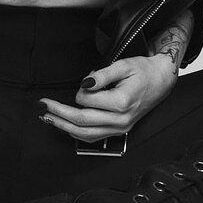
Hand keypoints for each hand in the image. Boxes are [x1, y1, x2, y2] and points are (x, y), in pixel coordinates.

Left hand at [38, 56, 177, 142]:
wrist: (160, 81)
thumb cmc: (143, 71)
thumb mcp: (123, 65)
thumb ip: (102, 75)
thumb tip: (85, 83)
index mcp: (122, 103)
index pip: (88, 102)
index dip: (79, 91)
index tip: (83, 82)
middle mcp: (121, 120)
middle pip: (82, 122)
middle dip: (58, 113)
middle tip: (42, 105)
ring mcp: (120, 129)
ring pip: (85, 134)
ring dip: (63, 126)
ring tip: (46, 117)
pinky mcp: (118, 132)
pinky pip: (92, 138)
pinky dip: (75, 133)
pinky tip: (63, 125)